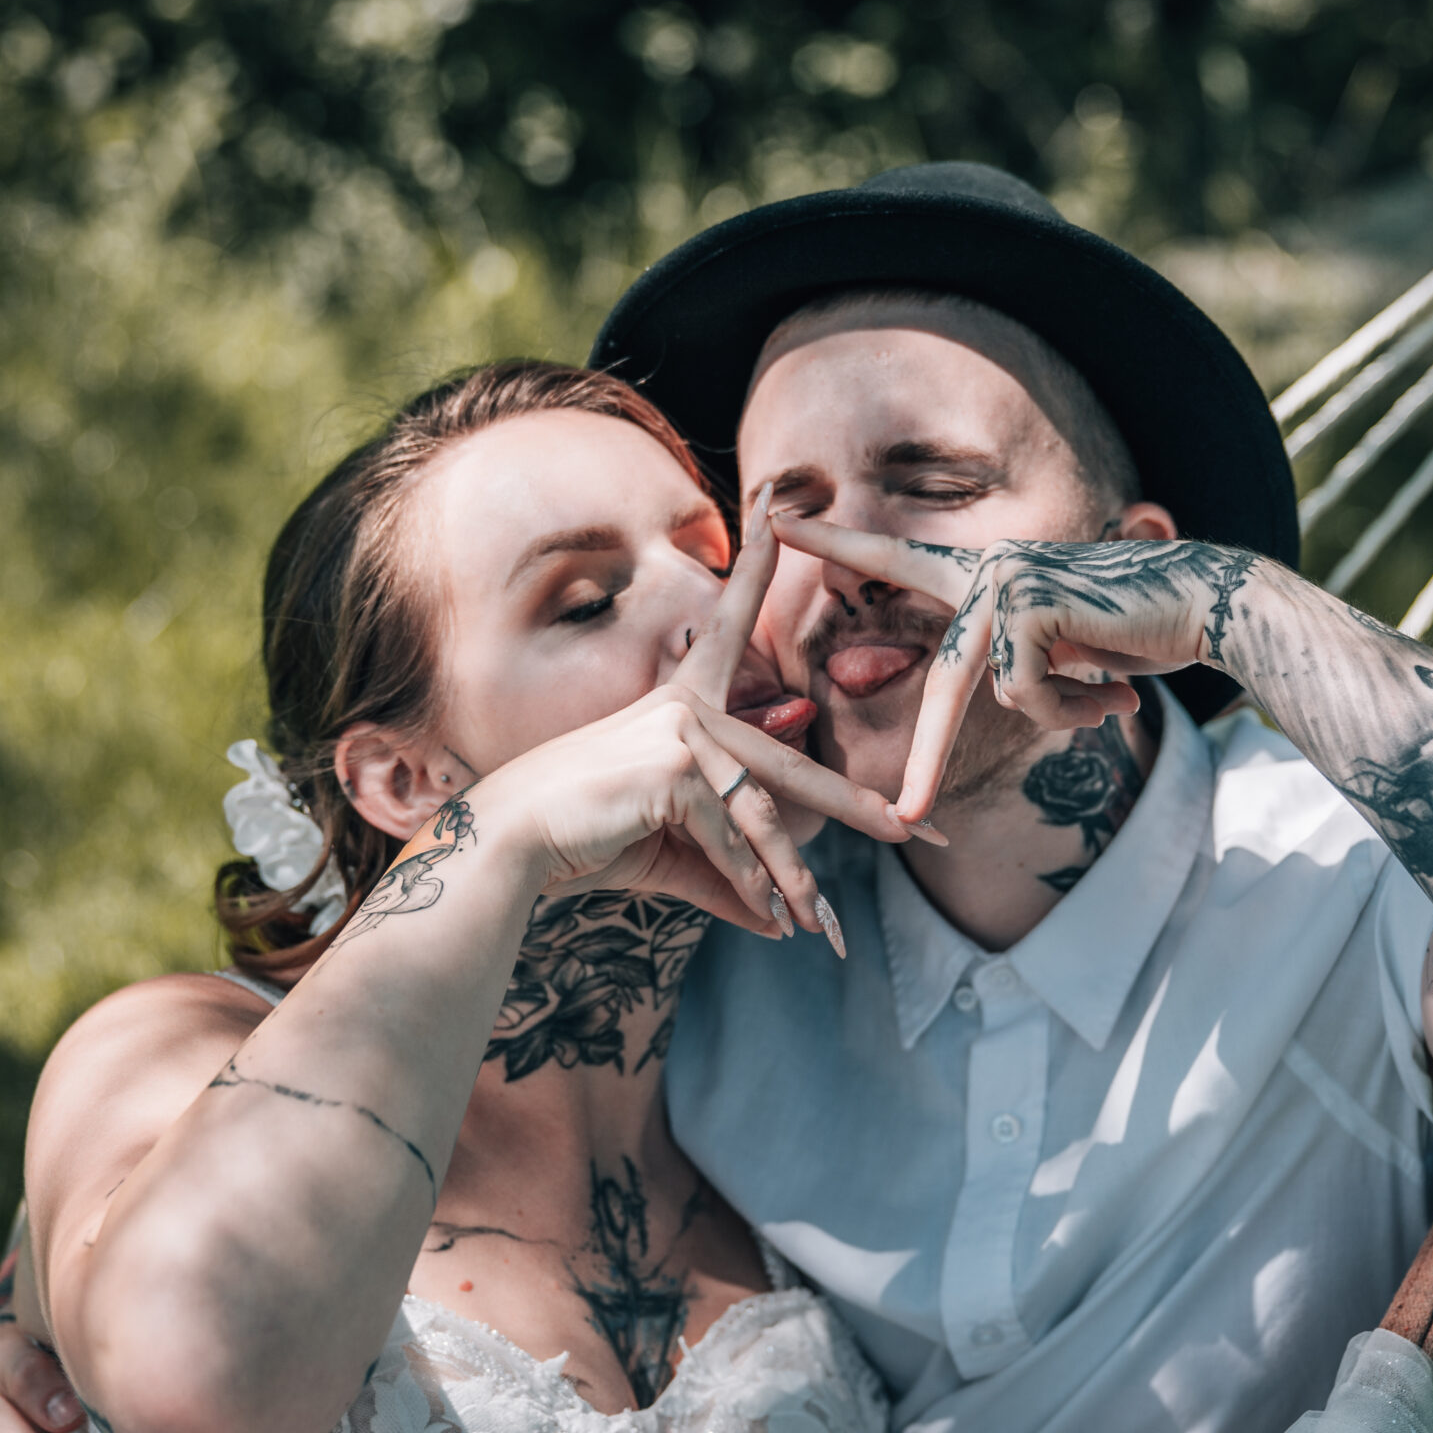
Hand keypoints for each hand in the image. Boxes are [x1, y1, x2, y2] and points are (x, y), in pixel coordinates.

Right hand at [500, 488, 931, 934]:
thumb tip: (778, 923)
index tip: (781, 504)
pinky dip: (751, 888)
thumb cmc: (587, 836)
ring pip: (768, 820)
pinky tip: (771, 923)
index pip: (732, 619)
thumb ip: (729, 876)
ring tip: (833, 929)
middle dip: (857, 808)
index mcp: (685, 699)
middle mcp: (690, 705)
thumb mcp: (670, 852)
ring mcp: (685, 734)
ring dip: (798, 884)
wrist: (514, 842)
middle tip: (918, 836)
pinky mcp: (676, 772)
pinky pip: (733, 842)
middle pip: (794, 767)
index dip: (757, 560)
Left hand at [768, 516, 1256, 822]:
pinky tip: (1119, 683)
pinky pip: (1030, 694)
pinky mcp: (1029, 606)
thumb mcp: (1064, 648)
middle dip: (930, 763)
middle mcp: (988, 569)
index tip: (775, 523)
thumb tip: (1010, 690)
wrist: (1207, 603)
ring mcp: (1006, 583)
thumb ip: (1019, 659)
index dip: (836, 545)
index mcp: (984, 574)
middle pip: (944, 684)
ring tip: (1113, 693)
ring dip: (1061, 713)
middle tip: (907, 819)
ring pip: (998, 696)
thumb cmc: (1141, 627)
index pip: (897, 561)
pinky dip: (1076, 706)